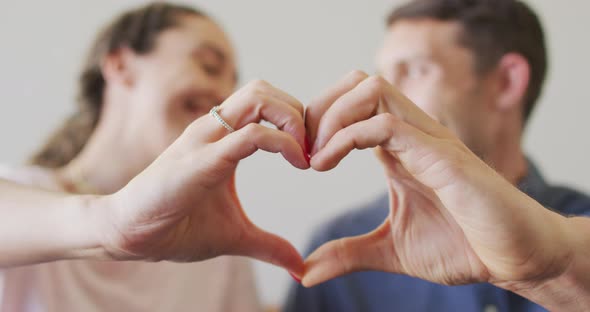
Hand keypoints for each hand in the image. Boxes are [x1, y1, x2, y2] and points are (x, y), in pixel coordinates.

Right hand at [97, 80, 308, 275]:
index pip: (265, 103)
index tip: (312, 156)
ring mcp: (206, 140)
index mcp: (221, 139)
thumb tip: (298, 266)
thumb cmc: (176, 227)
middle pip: (264, 90)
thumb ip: (268, 245)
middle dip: (298, 112)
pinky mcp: (201, 159)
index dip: (296, 122)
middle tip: (312, 149)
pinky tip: (297, 163)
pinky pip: (250, 135)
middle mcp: (213, 130)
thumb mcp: (235, 236)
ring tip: (304, 154)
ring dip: (292, 119)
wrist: (130, 235)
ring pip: (259, 98)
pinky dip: (282, 142)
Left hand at [302, 71, 570, 289]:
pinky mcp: (442, 156)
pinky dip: (346, 138)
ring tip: (314, 157)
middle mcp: (413, 133)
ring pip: (371, 89)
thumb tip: (305, 273)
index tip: (301, 157)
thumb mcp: (388, 251)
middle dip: (319, 108)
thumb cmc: (462, 246)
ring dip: (331, 116)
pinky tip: (327, 165)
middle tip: (302, 149)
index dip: (318, 121)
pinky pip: (387, 125)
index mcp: (399, 148)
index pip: (353, 103)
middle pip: (358, 82)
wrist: (515, 259)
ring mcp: (428, 140)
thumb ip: (346, 255)